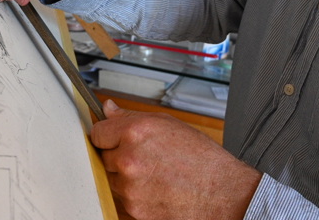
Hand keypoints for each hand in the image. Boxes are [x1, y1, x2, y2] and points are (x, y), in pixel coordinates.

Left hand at [91, 100, 261, 219]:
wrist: (221, 194)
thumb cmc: (201, 160)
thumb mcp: (168, 125)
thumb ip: (131, 116)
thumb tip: (109, 109)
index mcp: (135, 133)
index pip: (97, 133)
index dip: (106, 135)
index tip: (111, 138)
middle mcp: (128, 160)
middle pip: (103, 157)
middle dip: (118, 156)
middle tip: (143, 157)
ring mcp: (129, 188)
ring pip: (111, 180)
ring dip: (124, 177)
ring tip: (153, 173)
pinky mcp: (133, 210)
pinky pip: (121, 199)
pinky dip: (133, 196)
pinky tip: (154, 188)